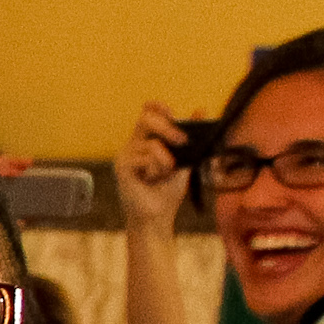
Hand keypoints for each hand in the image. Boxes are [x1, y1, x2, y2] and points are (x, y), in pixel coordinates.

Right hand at [115, 101, 196, 234]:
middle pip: (146, 119)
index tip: (171, 111)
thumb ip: (190, 136)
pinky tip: (151, 180)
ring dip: (166, 160)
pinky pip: (146, 158)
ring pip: (153, 144)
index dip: (158, 107)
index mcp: (145, 141)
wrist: (156, 216)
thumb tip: (201, 110)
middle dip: (168, 128)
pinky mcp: (122, 167)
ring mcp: (125, 155)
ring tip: (163, 175)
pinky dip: (156, 169)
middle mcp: (132, 145)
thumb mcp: (186, 158)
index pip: (147, 114)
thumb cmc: (167, 191)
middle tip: (182, 141)